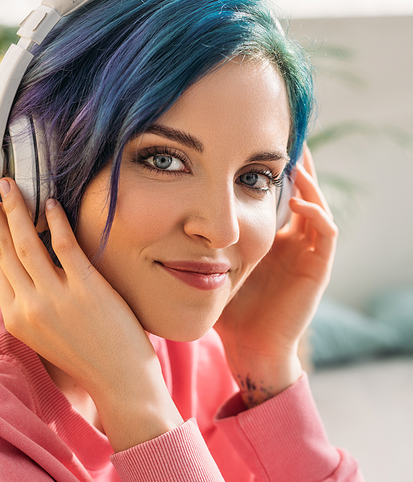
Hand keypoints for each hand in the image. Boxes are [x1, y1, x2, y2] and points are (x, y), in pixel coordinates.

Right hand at [0, 177, 182, 449]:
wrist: (120, 382)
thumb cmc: (89, 358)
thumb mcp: (48, 336)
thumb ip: (33, 307)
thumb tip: (29, 275)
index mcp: (17, 320)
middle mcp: (29, 307)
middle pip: (3, 249)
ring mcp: (56, 298)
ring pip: (26, 242)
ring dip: (15, 208)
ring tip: (9, 183)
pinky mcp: (85, 289)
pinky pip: (64, 245)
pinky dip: (56, 221)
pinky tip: (51, 202)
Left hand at [214, 145, 336, 405]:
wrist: (249, 348)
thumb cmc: (226, 310)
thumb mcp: (209, 265)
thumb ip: (191, 242)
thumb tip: (155, 215)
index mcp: (269, 237)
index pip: (274, 192)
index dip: (268, 167)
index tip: (249, 141)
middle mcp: (292, 240)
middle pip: (301, 190)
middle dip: (292, 163)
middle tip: (280, 133)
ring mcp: (308, 253)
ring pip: (316, 204)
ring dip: (307, 181)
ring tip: (291, 157)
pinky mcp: (318, 269)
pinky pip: (326, 232)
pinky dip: (315, 212)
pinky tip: (295, 199)